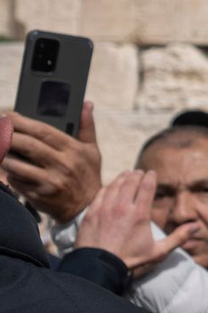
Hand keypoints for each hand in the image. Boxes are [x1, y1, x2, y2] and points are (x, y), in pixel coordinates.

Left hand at [4, 102, 101, 221]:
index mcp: (73, 150)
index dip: (22, 122)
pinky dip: (9, 173)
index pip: (43, 131)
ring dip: (3, 155)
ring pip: (16, 164)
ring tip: (1, 149)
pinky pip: (16, 180)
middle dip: (8, 135)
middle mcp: (62, 164)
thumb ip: (87, 126)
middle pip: (27, 145)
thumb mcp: (92, 150)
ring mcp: (49, 181)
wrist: (86, 208)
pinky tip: (10, 167)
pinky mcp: (38, 195)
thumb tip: (86, 104)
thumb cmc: (87, 175)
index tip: (9, 116)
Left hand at [76, 170, 198, 276]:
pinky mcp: (91, 213)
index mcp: (139, 215)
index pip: (147, 186)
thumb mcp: (158, 252)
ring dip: (123, 177)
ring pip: (115, 185)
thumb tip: (196, 226)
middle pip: (130, 181)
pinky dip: (108, 186)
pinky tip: (112, 186)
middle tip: (140, 173)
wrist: (99, 268)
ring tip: (128, 174)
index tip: (152, 173)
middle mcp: (121, 208)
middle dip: (137, 174)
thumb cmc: (130, 261)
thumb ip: (178, 238)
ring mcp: (104, 209)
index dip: (151, 176)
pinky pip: (101, 193)